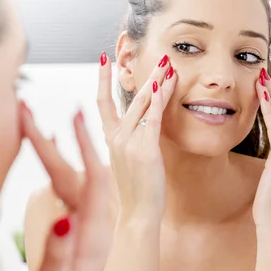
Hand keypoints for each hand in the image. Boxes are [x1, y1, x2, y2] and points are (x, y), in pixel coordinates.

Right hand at [20, 105, 111, 270]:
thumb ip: (60, 253)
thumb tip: (65, 218)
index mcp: (92, 235)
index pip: (92, 180)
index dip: (84, 148)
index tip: (77, 116)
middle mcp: (91, 225)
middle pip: (77, 173)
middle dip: (60, 141)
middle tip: (36, 111)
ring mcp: (82, 227)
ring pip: (71, 180)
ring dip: (56, 152)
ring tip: (36, 124)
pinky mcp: (73, 231)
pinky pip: (66, 193)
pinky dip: (56, 170)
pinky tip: (48, 159)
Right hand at [97, 52, 176, 222]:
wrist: (137, 214)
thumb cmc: (136, 190)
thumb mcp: (128, 161)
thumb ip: (130, 142)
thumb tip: (139, 128)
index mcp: (111, 139)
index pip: (102, 102)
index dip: (102, 79)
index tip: (104, 58)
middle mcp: (116, 137)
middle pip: (128, 97)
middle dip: (142, 74)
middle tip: (154, 56)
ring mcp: (129, 142)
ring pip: (142, 103)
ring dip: (156, 81)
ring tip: (168, 64)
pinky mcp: (145, 150)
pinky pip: (153, 118)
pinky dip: (159, 100)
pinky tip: (165, 84)